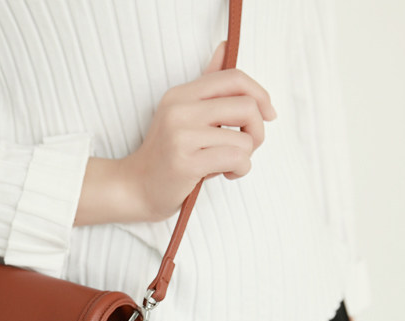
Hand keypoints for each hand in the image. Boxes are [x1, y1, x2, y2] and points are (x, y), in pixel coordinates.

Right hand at [118, 40, 277, 222]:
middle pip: (246, 106)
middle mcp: (179, 110)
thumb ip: (206, 86)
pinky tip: (227, 173)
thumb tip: (223, 48)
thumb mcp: (183, 114)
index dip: (260, 94)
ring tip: (227, 164)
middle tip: (247, 145)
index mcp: (180, 94)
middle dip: (258, 130)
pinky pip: (236, 159)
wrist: (137, 188)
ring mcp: (181, 136)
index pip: (233, 77)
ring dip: (246, 156)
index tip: (268, 114)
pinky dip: (240, 169)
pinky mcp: (187, 162)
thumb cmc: (167, 155)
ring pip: (244, 139)